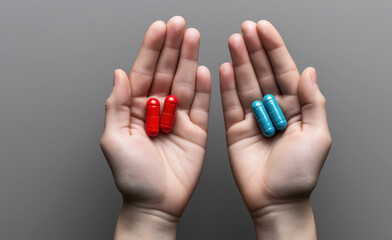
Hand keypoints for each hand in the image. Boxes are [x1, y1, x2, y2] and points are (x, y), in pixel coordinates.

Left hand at [100, 16, 210, 238]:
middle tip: (180, 25)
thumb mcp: (115, 140)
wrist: (156, 204)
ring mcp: (178, 118)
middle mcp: (157, 110)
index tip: (160, 29)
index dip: (152, 50)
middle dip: (173, 47)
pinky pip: (202, 105)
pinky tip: (204, 69)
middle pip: (166, 72)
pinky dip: (204, 88)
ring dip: (190, 60)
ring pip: (185, 83)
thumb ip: (117, 106)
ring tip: (194, 37)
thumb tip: (119, 74)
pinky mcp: (196, 130)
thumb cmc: (133, 178)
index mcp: (135, 109)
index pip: (143, 72)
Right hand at [220, 20, 330, 238]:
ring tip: (234, 41)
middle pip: (263, 73)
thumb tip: (310, 72)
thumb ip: (314, 103)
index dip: (274, 49)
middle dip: (255, 49)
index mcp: (297, 108)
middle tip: (245, 28)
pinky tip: (225, 67)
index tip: (264, 29)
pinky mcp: (236, 129)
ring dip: (240, 61)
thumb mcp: (317, 137)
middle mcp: (274, 109)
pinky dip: (227, 86)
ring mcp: (254, 118)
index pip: (285, 72)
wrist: (276, 202)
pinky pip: (230, 104)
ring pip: (246, 84)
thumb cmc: (299, 174)